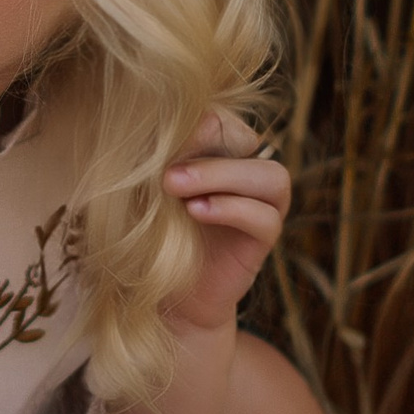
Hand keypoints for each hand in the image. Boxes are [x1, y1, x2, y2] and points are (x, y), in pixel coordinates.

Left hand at [162, 111, 287, 333]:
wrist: (157, 296)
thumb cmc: (143, 236)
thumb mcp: (142, 192)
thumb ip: (151, 159)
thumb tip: (150, 125)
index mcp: (214, 152)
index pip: (221, 117)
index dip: (195, 123)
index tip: (154, 140)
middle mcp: (242, 174)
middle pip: (247, 140)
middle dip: (207, 146)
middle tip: (163, 172)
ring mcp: (258, 207)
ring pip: (271, 177)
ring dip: (224, 176)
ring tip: (175, 189)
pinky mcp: (261, 242)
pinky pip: (267, 218)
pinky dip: (232, 209)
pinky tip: (195, 213)